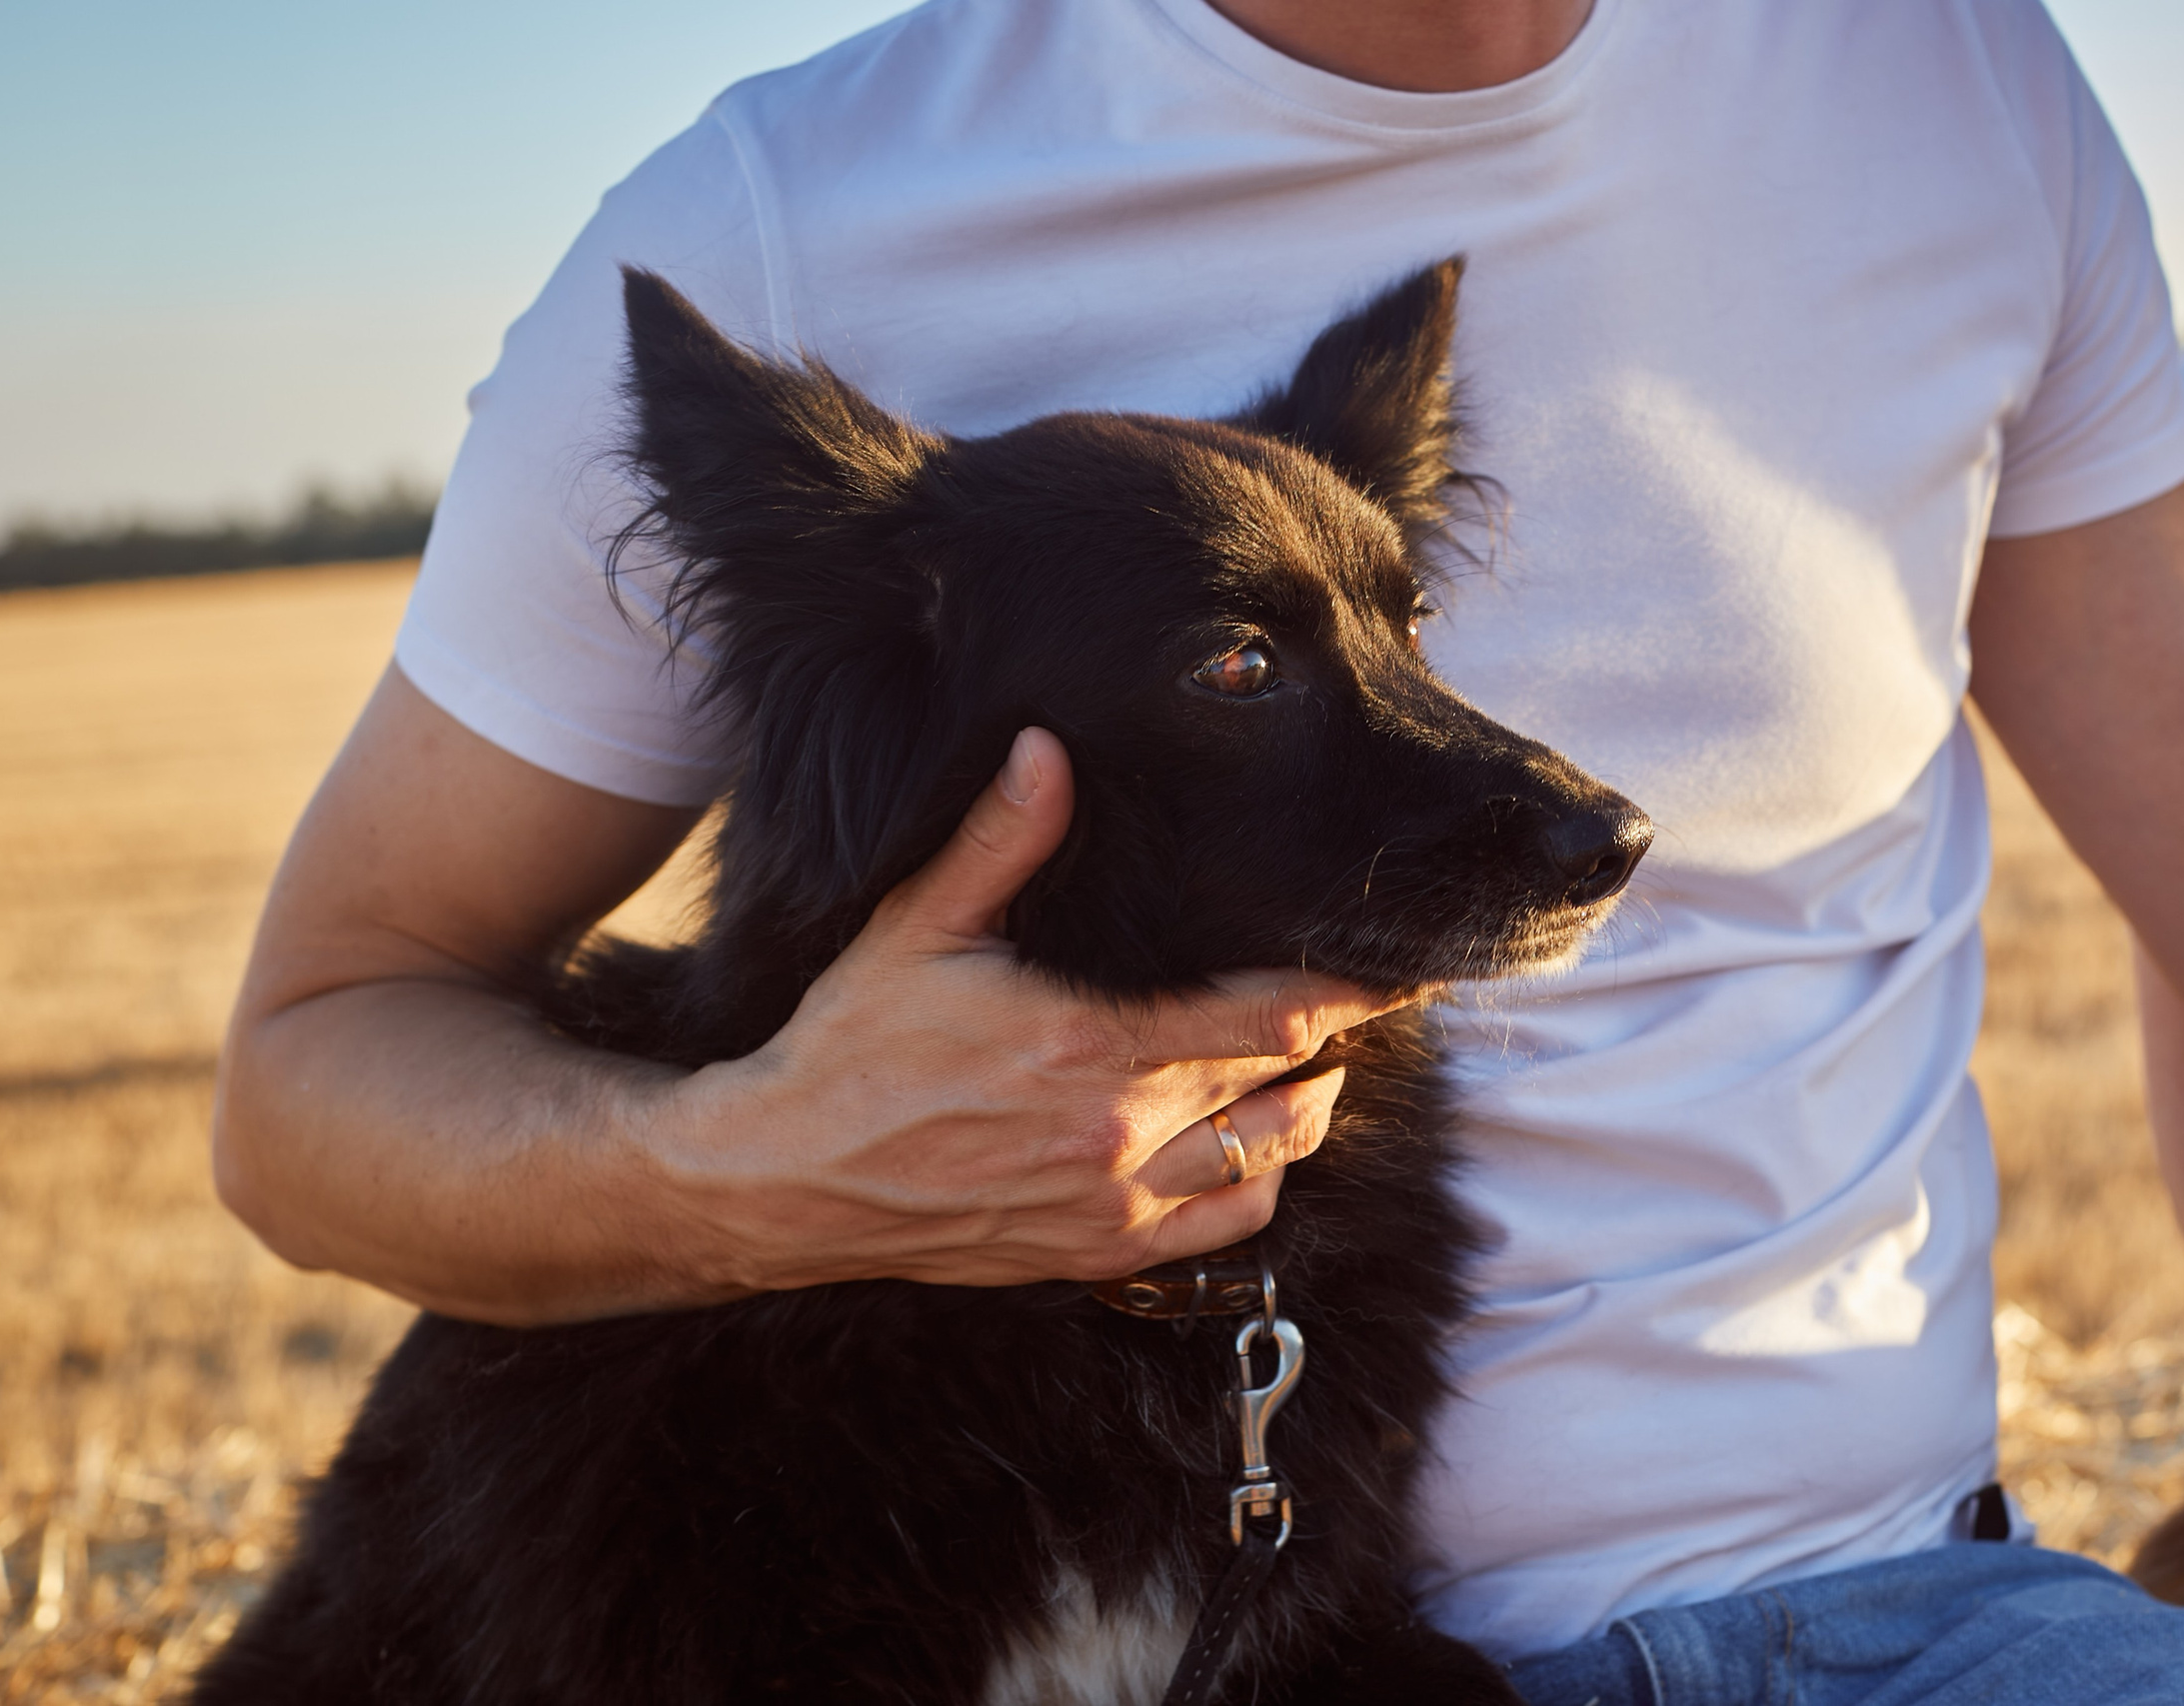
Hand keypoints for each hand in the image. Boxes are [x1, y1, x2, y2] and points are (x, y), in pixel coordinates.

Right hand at [653, 728, 1401, 1292]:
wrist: (787, 1177)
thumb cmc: (852, 1045)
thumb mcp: (917, 927)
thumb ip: (1001, 840)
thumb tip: (1048, 745)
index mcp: (1090, 1038)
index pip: (1273, 1010)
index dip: (1350, 986)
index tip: (1396, 957)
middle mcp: (1120, 1126)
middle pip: (1288, 1073)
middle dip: (1341, 1031)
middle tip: (1374, 992)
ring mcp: (1116, 1198)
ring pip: (1274, 1152)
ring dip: (1311, 1102)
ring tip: (1316, 1057)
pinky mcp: (1099, 1250)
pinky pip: (1229, 1226)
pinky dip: (1265, 1181)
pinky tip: (1259, 1140)